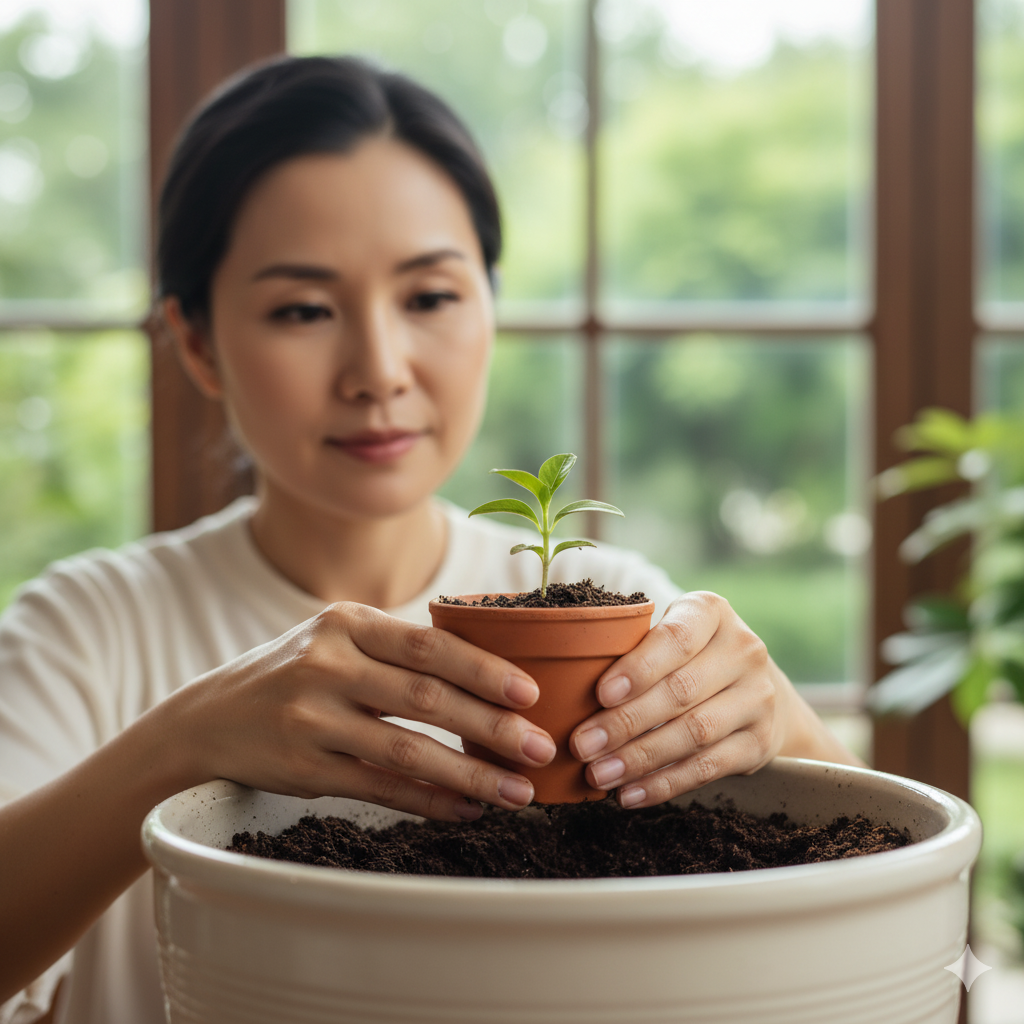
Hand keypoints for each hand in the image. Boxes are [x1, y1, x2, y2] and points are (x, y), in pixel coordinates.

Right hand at [168, 602, 554, 821]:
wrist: (209, 717)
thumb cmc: (295, 670)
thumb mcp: (337, 639)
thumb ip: (399, 650)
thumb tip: (491, 673)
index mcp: (347, 623)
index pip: (430, 645)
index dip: (485, 670)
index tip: (531, 692)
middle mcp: (328, 664)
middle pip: (426, 698)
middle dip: (492, 726)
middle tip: (541, 747)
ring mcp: (311, 718)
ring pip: (407, 750)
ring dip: (470, 774)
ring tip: (518, 791)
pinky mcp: (304, 767)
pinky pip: (380, 787)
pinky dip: (429, 801)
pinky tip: (467, 808)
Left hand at [568, 591, 858, 808]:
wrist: (755, 687)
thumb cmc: (685, 656)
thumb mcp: (665, 634)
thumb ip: (628, 648)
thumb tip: (563, 687)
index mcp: (711, 612)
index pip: (675, 639)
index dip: (638, 668)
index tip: (600, 694)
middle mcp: (743, 650)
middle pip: (680, 692)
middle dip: (625, 723)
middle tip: (582, 746)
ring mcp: (758, 698)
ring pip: (694, 733)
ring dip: (641, 758)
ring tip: (599, 774)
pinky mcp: (760, 742)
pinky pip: (709, 768)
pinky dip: (665, 784)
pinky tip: (630, 793)